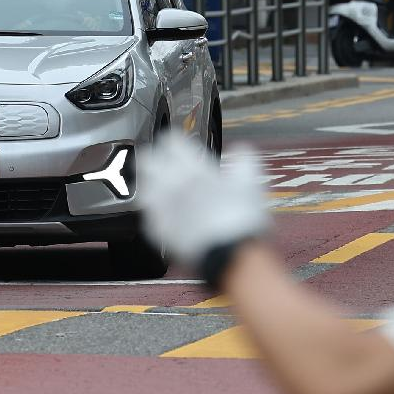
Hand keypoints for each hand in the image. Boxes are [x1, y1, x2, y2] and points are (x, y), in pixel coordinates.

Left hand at [138, 131, 270, 267]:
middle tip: (161, 160)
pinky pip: (148, 215)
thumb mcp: (251, 183)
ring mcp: (161, 207)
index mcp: (193, 168)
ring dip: (149, 183)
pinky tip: (162, 213)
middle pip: (148, 160)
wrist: (229, 254)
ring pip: (142, 187)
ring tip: (158, 186)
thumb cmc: (241, 216)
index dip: (174, 139)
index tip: (176, 140)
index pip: (172, 142)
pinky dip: (154, 211)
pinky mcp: (157, 230)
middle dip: (153, 157)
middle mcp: (171, 183)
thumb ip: (244, 161)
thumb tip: (242, 149)